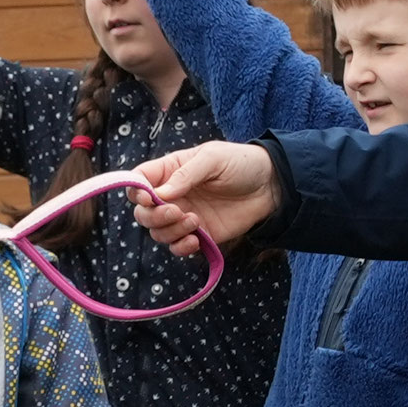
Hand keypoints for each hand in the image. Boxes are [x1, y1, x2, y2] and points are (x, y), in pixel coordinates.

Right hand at [129, 142, 281, 256]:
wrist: (271, 186)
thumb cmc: (240, 163)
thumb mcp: (212, 159)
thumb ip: (185, 175)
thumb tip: (160, 193)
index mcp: (169, 171)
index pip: (138, 182)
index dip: (136, 191)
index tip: (149, 197)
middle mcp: (172, 195)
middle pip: (142, 213)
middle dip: (153, 216)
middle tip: (177, 211)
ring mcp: (183, 217)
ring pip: (158, 233)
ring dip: (171, 231)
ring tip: (195, 221)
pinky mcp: (199, 235)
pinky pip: (177, 248)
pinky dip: (181, 248)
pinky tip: (196, 240)